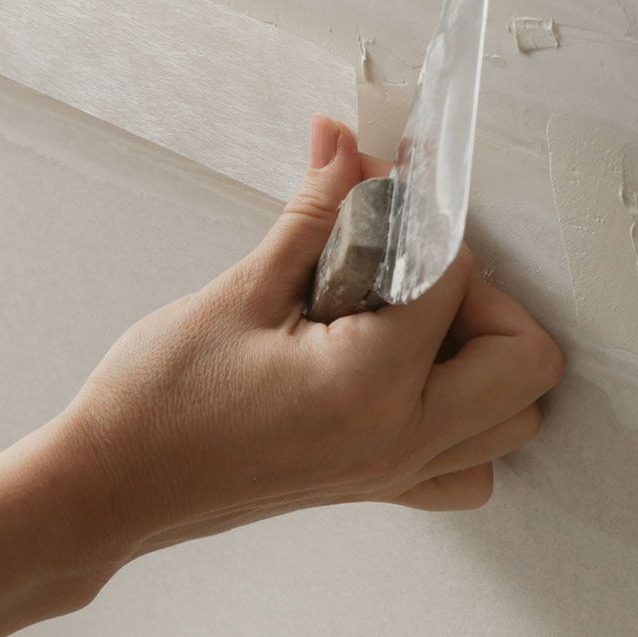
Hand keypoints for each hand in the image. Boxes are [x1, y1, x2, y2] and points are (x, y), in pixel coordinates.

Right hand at [59, 115, 562, 553]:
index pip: (455, 275)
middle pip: (525, 358)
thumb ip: (315, 214)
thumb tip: (347, 149)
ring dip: (487, 355)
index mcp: (372, 383)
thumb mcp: (241, 290)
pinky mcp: (376, 486)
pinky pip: (468, 465)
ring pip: (512, 419)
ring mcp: (394, 471)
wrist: (112, 483)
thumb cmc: (159, 402)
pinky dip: (467, 419)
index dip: (422, 215)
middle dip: (483, 289)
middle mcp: (402, 437)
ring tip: (415, 313)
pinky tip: (411, 375)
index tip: (383, 183)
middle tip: (412, 258)